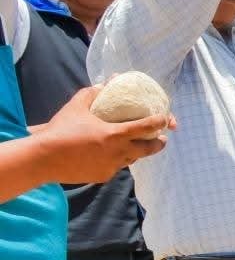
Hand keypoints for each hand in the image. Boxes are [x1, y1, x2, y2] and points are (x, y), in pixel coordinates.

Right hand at [35, 87, 173, 183]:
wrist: (43, 158)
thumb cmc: (61, 130)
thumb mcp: (76, 106)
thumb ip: (93, 93)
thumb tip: (105, 83)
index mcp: (116, 134)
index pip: (146, 127)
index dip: (160, 122)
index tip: (166, 119)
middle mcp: (119, 152)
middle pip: (148, 149)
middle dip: (158, 144)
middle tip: (162, 139)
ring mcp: (112, 166)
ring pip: (132, 159)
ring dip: (137, 153)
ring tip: (137, 146)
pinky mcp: (103, 176)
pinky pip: (115, 167)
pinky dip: (116, 161)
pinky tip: (112, 156)